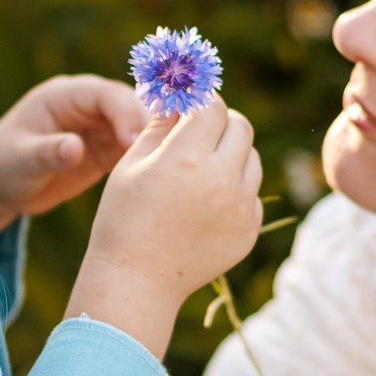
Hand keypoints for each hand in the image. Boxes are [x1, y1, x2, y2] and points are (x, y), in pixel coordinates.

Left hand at [0, 75, 146, 244]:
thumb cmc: (1, 166)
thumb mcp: (20, 161)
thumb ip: (47, 153)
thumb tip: (74, 149)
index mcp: (64, 96)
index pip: (106, 94)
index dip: (125, 112)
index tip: (134, 141)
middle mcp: (87, 105)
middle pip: (131, 105)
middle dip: (149, 126)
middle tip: (163, 154)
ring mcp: (101, 126)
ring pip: (140, 126)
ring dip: (156, 142)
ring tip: (169, 168)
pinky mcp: (107, 149)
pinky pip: (136, 149)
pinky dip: (150, 158)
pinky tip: (161, 178)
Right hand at [64, 99, 263, 355]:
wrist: (136, 281)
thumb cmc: (124, 218)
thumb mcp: (132, 163)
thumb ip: (161, 124)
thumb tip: (179, 94)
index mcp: (187, 158)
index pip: (213, 106)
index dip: (202, 101)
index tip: (190, 106)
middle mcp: (221, 180)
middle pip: (240, 127)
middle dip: (220, 123)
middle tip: (198, 132)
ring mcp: (240, 208)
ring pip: (251, 159)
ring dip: (231, 154)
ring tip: (199, 171)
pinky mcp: (248, 230)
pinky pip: (251, 193)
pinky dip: (234, 189)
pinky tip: (203, 203)